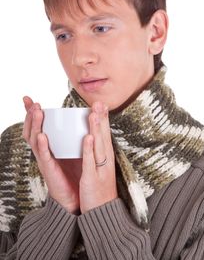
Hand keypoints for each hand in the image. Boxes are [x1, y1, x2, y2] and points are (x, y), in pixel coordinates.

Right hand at [22, 96, 80, 213]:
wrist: (75, 198)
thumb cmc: (75, 172)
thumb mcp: (74, 149)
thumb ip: (75, 135)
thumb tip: (83, 115)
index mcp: (49, 145)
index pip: (37, 126)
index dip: (31, 113)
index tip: (28, 98)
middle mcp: (43, 151)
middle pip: (31, 130)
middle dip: (30, 115)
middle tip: (32, 103)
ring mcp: (44, 160)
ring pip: (35, 140)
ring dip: (35, 125)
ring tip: (37, 112)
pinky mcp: (50, 170)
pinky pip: (44, 157)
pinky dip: (42, 146)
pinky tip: (42, 136)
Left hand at [79, 101, 117, 213]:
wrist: (103, 211)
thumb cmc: (99, 188)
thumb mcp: (100, 167)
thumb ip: (96, 153)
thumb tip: (92, 137)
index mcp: (106, 156)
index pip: (105, 134)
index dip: (104, 119)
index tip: (101, 104)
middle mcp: (106, 160)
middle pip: (104, 136)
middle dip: (101, 118)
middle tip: (99, 102)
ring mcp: (101, 168)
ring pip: (99, 145)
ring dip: (96, 128)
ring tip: (94, 113)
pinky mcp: (93, 179)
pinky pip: (91, 162)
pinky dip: (89, 149)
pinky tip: (88, 138)